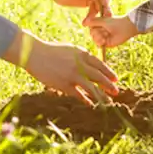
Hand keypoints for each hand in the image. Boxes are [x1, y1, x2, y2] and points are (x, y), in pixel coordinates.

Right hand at [4, 31, 118, 104]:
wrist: (35, 54)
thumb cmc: (51, 51)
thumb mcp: (70, 49)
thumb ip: (81, 57)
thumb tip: (92, 65)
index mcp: (81, 54)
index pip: (99, 64)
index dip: (109, 73)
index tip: (115, 79)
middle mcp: (79, 65)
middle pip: (98, 77)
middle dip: (109, 85)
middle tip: (116, 91)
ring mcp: (72, 75)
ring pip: (91, 88)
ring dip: (101, 95)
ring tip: (108, 101)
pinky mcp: (64, 85)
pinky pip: (78, 94)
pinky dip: (85, 99)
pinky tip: (90, 104)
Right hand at [82, 14, 137, 49]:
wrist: (125, 28)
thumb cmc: (115, 22)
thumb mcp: (103, 20)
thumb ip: (93, 22)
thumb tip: (83, 23)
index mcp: (100, 25)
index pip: (91, 28)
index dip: (93, 28)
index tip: (97, 25)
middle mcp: (101, 31)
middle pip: (92, 34)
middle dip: (97, 32)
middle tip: (104, 30)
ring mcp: (104, 38)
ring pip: (95, 39)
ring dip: (99, 37)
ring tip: (105, 35)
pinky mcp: (107, 44)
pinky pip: (99, 45)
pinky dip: (100, 42)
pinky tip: (104, 40)